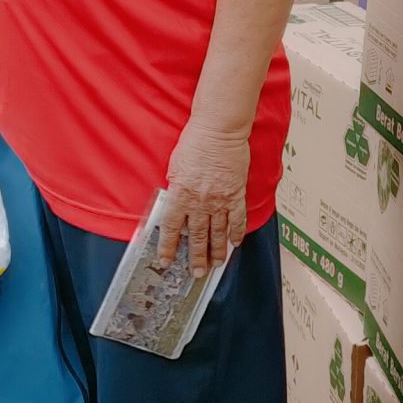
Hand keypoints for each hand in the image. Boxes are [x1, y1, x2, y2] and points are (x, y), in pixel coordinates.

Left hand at [153, 120, 250, 274]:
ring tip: (216, 264)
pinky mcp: (236, 194)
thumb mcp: (175, 167)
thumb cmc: (195, 142)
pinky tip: (235, 243)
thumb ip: (175, 189)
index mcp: (180, 194)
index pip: (170, 228)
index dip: (167, 247)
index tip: (165, 260)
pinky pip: (237, 219)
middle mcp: (199, 202)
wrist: (219, 129)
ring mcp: (220, 200)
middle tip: (197, 273)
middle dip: (196, 258)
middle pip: (196, 237)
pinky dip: (237, 233)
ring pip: (217, 233)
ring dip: (217, 251)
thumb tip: (175, 205)